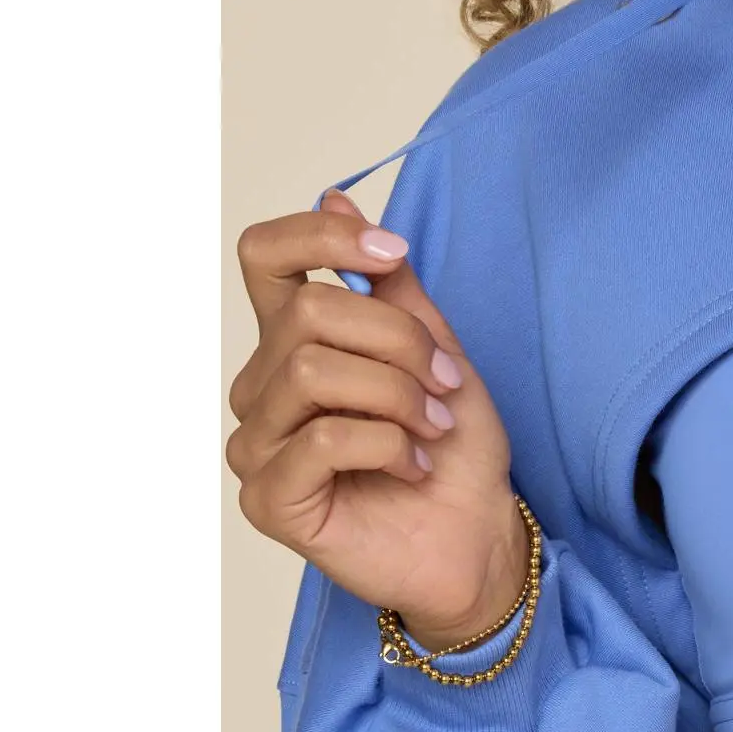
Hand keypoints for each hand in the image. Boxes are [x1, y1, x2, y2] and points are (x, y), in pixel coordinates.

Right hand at [227, 188, 532, 647]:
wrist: (474, 534)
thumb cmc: (452, 449)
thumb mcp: (436, 348)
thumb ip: (389, 284)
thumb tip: (335, 197)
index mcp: (294, 341)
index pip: (264, 256)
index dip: (323, 239)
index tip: (394, 254)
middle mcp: (262, 387)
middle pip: (308, 313)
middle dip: (398, 341)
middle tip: (445, 383)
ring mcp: (257, 443)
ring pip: (313, 371)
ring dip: (398, 395)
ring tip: (432, 428)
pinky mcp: (268, 499)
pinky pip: (321, 439)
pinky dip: (387, 444)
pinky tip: (411, 467)